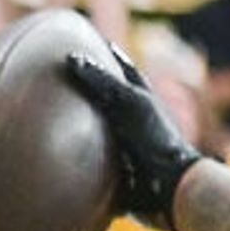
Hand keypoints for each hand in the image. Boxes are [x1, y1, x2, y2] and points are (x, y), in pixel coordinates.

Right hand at [59, 39, 202, 228]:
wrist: (169, 188)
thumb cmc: (156, 140)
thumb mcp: (130, 103)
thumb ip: (102, 82)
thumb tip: (73, 59)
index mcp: (143, 102)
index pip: (126, 71)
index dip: (114, 56)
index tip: (100, 42)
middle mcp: (137, 123)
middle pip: (114, 100)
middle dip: (96, 89)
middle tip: (73, 76)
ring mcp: (129, 148)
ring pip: (105, 131)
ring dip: (86, 125)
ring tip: (60, 114)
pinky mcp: (121, 173)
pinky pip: (98, 162)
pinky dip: (84, 156)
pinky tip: (65, 154)